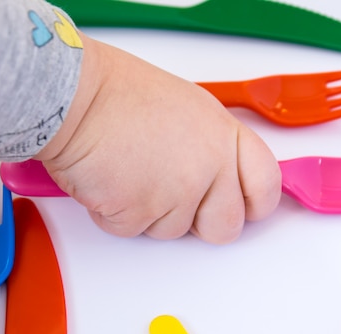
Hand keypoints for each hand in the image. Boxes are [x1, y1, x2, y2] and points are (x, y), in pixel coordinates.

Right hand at [35, 33, 280, 243]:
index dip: (255, 204)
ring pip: (173, 231)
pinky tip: (110, 179)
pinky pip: (133, 230)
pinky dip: (116, 213)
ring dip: (149, 212)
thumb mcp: (188, 109)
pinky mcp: (139, 214)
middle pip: (225, 226)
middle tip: (175, 198)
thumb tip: (216, 177)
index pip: (265, 185)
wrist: (74, 97)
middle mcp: (208, 167)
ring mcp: (176, 194)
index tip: (245, 208)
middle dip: (201, 223)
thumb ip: (211, 146)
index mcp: (223, 135)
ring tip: (129, 171)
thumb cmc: (119, 94)